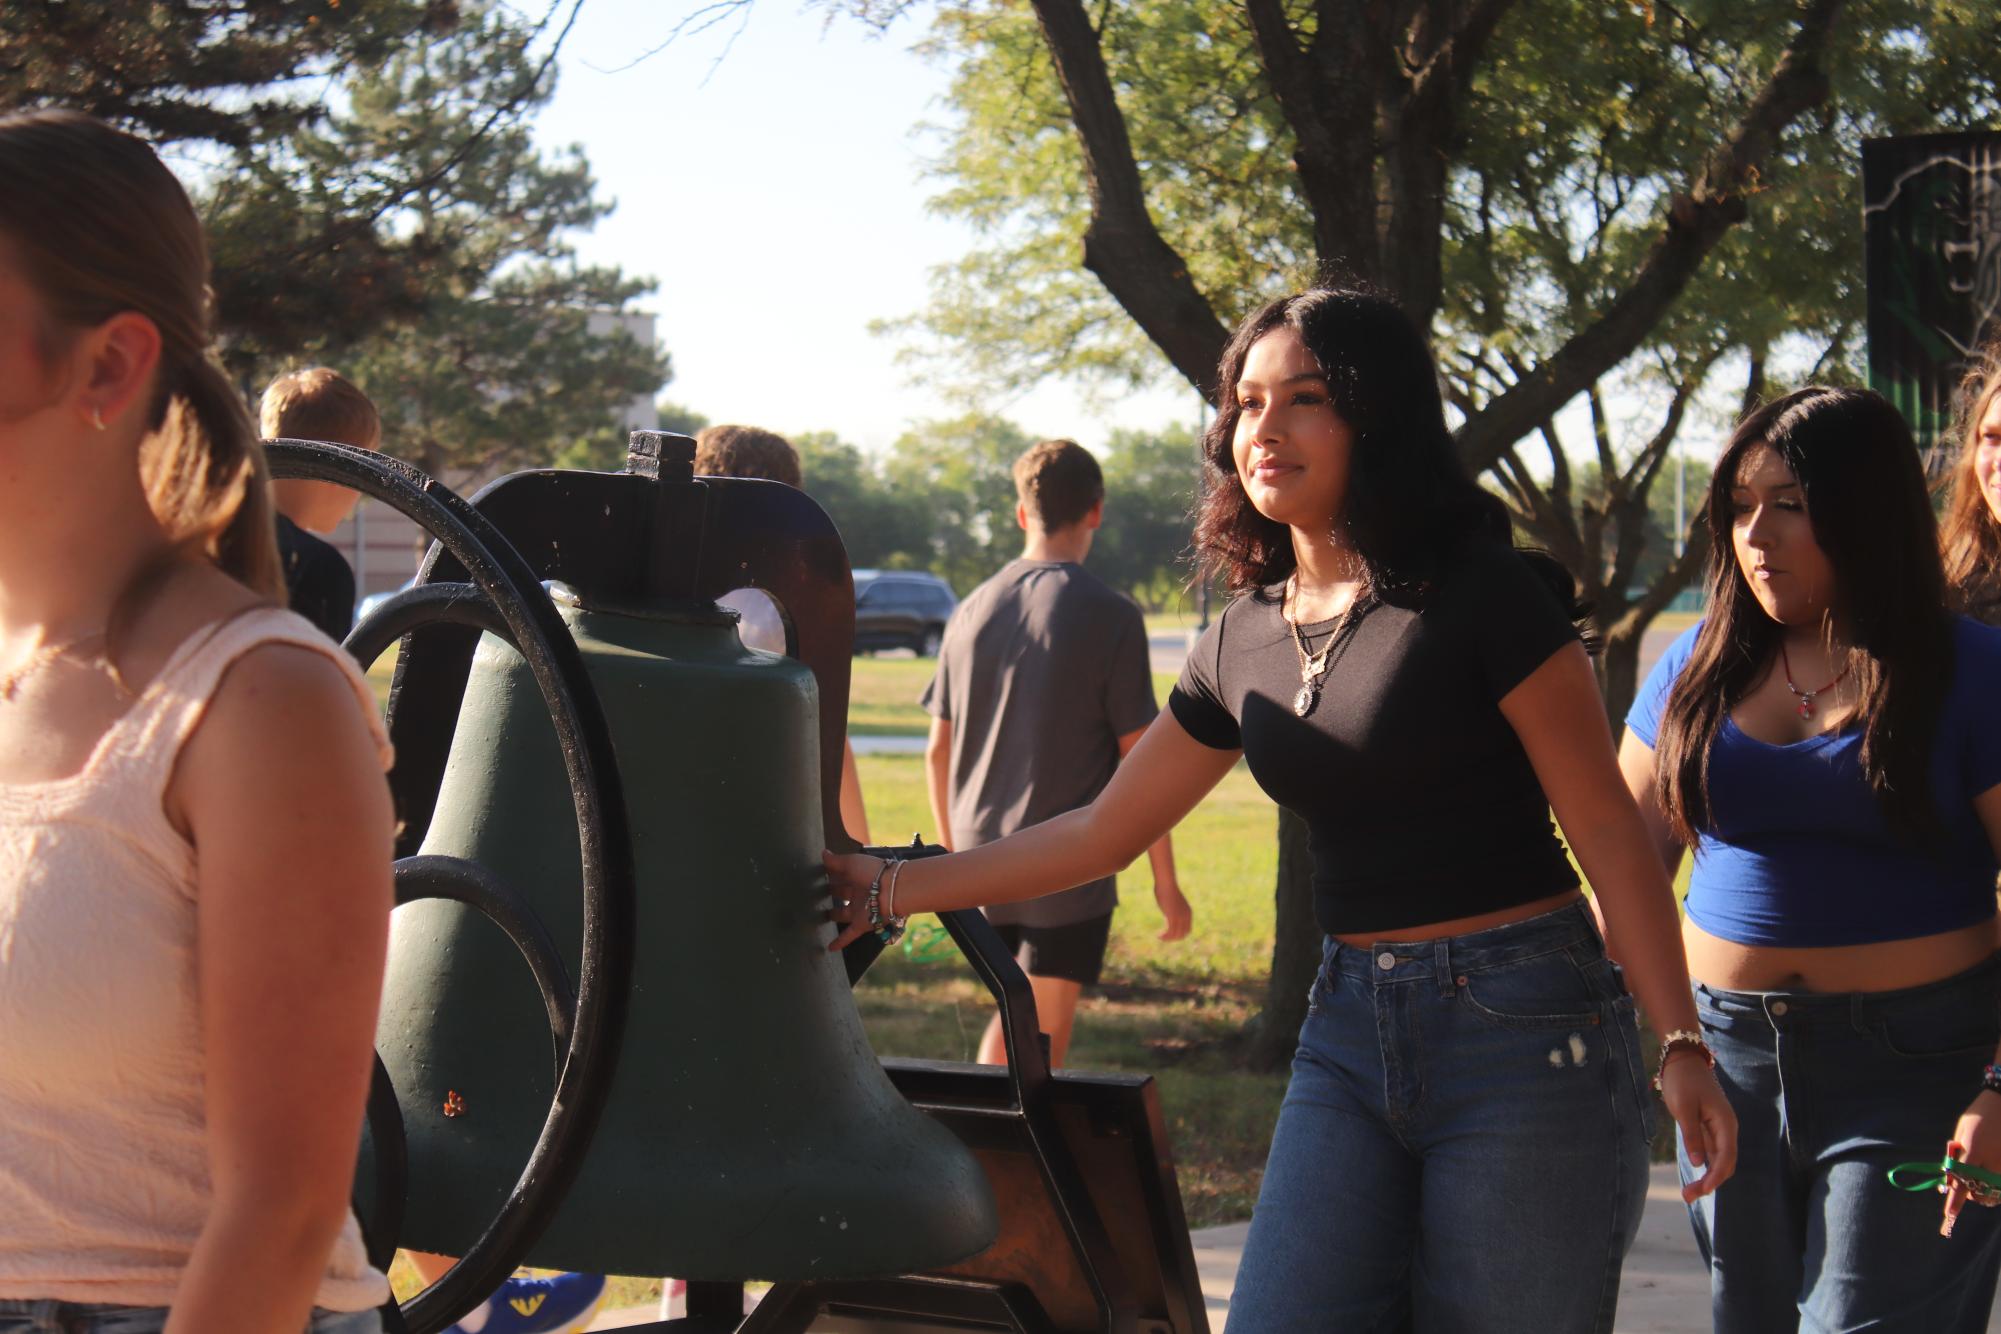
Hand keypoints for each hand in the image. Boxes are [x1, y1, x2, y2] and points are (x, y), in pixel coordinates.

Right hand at [821, 850, 885, 951]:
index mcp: (856, 875)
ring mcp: (859, 909)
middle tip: (812, 895)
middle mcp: (858, 892)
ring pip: (842, 913)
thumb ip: (835, 861)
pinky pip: (849, 934)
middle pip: (840, 893)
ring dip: (833, 915)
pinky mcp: (861, 923)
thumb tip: (822, 853)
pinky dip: (840, 941)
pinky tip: (829, 947)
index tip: (813, 875)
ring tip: (817, 918)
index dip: (828, 874)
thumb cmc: (872, 872)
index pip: (839, 874)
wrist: (892, 890)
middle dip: (829, 893)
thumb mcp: (851, 863)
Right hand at [1154, 881, 1191, 941]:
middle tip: (1163, 938)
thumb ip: (1172, 907)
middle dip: (1173, 938)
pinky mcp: (1172, 917)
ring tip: (1159, 937)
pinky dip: (1164, 936)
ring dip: (1167, 938)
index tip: (1169, 935)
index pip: (1187, 930)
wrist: (1166, 884)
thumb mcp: (1172, 900)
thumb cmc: (1167, 889)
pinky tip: (1158, 935)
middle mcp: (1186, 916)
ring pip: (1175, 935)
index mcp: (1188, 913)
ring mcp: (1180, 917)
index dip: (1179, 935)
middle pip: (1182, 934)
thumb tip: (1168, 908)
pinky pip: (1169, 932)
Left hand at [1660, 1051, 1736, 1202]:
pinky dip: (1705, 1167)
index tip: (1703, 1191)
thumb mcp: (1684, 1107)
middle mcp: (1727, 1129)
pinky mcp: (1710, 1129)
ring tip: (1688, 1194)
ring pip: (1719, 1160)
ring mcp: (1720, 1130)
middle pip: (1725, 1163)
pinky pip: (1712, 1153)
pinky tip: (1695, 1178)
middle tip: (1688, 1196)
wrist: (1683, 1061)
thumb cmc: (1683, 1081)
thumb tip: (1700, 1163)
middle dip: (1710, 1182)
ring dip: (1707, 1178)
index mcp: (1726, 1123)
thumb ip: (1693, 1135)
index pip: (1726, 1157)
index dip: (1716, 1176)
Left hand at [1941, 1090, 2000, 1234]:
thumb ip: (1957, 1154)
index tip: (1948, 1216)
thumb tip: (1952, 1175)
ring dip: (1985, 1192)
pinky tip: (1990, 1176)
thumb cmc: (1979, 1115)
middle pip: (1980, 1193)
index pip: (1961, 1182)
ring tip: (1979, 1179)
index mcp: (1973, 1150)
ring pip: (1995, 1193)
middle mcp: (1992, 1161)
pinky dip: (1997, 1186)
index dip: (1954, 1202)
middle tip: (1964, 1186)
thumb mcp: (1962, 1132)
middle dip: (1970, 1195)